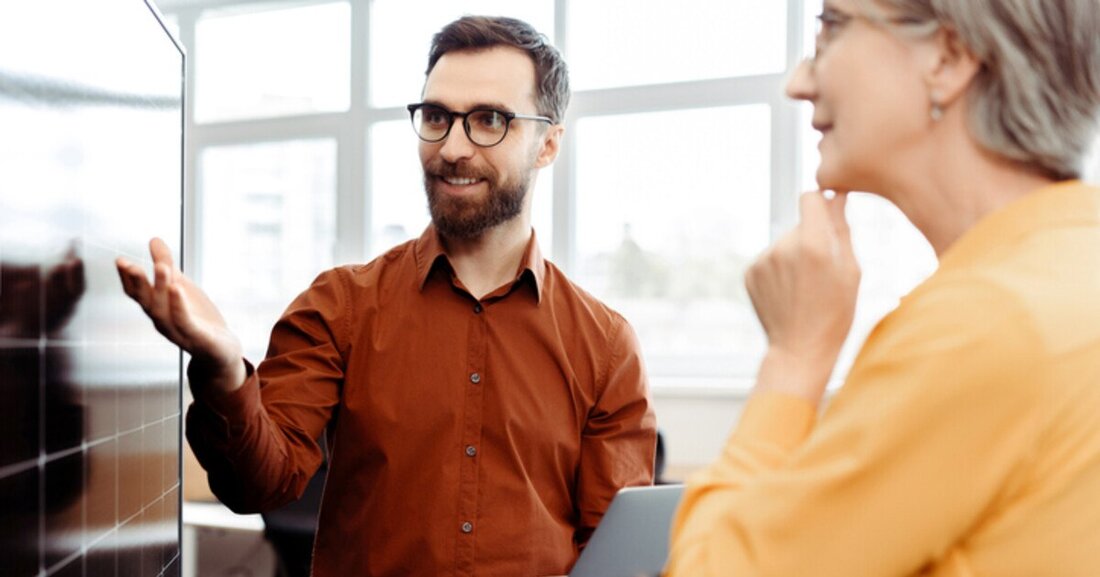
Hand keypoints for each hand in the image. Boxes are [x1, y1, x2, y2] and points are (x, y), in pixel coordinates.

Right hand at [116, 237, 244, 393]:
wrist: (221, 349)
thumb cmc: (196, 317)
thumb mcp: (181, 286)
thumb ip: (167, 265)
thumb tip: (154, 239)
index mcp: (156, 307)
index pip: (136, 293)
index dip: (126, 279)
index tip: (119, 260)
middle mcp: (161, 320)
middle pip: (145, 301)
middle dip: (136, 282)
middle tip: (127, 263)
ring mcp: (177, 331)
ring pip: (162, 311)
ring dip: (160, 288)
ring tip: (162, 267)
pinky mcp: (196, 337)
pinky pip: (184, 321)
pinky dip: (178, 306)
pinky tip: (177, 289)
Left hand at [744, 190, 859, 402]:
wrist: (799, 349)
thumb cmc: (835, 313)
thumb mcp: (850, 271)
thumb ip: (841, 228)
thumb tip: (836, 196)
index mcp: (813, 245)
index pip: (810, 198)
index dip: (820, 203)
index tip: (827, 213)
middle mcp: (783, 248)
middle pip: (799, 225)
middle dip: (812, 239)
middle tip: (821, 272)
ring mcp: (762, 260)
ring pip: (784, 242)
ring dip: (794, 255)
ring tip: (804, 286)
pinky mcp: (749, 272)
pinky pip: (769, 258)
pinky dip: (779, 269)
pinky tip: (788, 292)